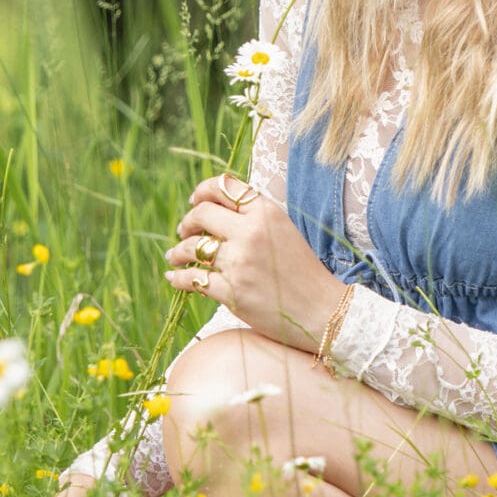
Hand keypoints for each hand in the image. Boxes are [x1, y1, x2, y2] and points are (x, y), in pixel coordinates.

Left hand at [163, 170, 348, 354]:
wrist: (322, 309)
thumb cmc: (304, 270)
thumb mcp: (284, 230)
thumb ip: (255, 217)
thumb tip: (216, 210)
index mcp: (266, 212)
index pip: (223, 186)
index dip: (202, 191)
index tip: (194, 202)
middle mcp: (251, 232)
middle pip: (202, 214)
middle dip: (187, 222)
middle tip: (183, 230)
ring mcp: (239, 262)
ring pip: (192, 247)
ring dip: (178, 250)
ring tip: (175, 254)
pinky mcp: (231, 291)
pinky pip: (193, 279)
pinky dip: (178, 277)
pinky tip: (174, 276)